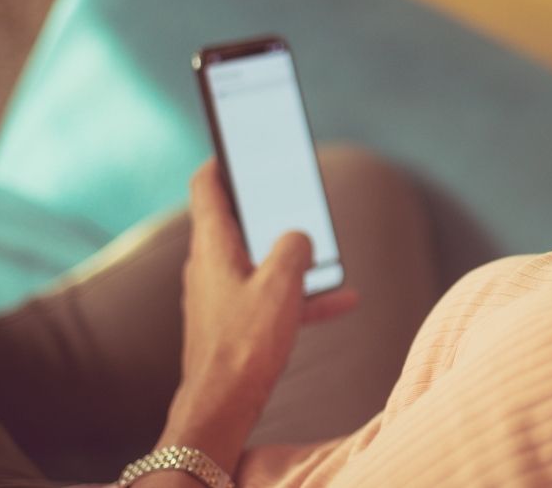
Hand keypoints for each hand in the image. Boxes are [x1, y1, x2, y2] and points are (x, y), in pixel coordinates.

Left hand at [156, 159, 358, 474]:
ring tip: (330, 252)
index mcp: (212, 245)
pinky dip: (301, 294)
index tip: (238, 144)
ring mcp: (219, 295)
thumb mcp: (282, 284)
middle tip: (293, 190)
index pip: (207, 186)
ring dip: (293, 254)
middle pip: (236, 221)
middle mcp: (209, 266)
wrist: (222, 406)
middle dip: (268, 206)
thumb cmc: (244, 344)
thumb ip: (295, 247)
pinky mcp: (232, 323)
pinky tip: (344, 300)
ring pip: (259, 260)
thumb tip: (298, 237)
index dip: (223, 160)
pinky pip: (271, 297)